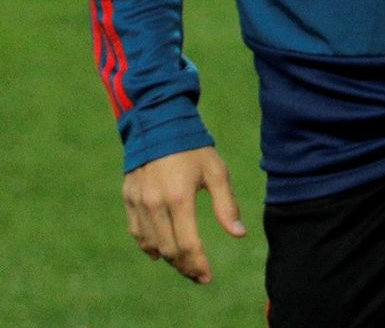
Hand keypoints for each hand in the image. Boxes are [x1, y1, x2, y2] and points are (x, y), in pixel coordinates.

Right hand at [122, 147, 245, 283]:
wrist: (159, 124)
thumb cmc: (194, 147)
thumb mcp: (216, 172)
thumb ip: (227, 205)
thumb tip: (239, 234)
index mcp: (179, 198)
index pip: (188, 244)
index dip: (198, 264)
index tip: (207, 277)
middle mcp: (155, 204)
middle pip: (169, 249)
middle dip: (185, 267)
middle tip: (198, 275)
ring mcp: (139, 203)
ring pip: (151, 244)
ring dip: (168, 259)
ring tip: (184, 265)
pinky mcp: (129, 199)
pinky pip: (137, 232)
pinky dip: (149, 246)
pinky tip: (160, 252)